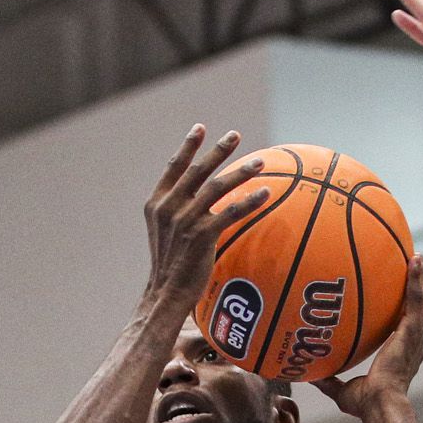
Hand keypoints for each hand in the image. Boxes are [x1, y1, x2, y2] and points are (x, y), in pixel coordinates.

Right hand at [142, 127, 271, 313]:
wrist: (166, 294)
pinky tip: (265, 193)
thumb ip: (177, 211)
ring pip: (217, 187)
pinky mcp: (201, 236)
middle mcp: (169, 208)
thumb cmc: (170, 266)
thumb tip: (199, 197)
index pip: (174, 167)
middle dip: (217, 150)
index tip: (200, 128)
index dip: (188, 147)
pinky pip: (231, 212)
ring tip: (260, 161)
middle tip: (235, 135)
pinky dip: (250, 200)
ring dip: (240, 171)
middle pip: (197, 171)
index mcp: (157, 204)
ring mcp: (185, 220)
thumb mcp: (166, 233)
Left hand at [316, 256, 422, 417]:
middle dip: (414, 287)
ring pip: (421, 301)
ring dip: (419, 277)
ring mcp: (415, 337)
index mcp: (401, 354)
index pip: (404, 327)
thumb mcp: (342, 391)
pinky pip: (417, 300)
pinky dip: (416, 280)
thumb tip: (309, 374)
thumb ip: (328, 380)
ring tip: (415, 256)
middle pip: (416, 309)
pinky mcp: (413, 332)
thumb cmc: (365, 404)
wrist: (380, 405)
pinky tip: (414, 261)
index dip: (403, 311)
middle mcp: (413, 344)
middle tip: (411, 266)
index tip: (398, 297)